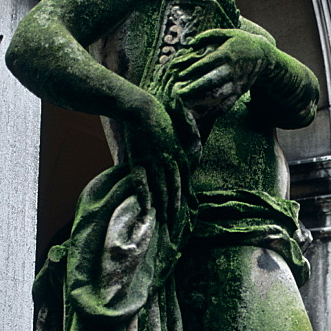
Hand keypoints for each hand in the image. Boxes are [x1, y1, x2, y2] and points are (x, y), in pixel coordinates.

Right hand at [122, 94, 187, 216]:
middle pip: (175, 188)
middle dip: (176, 206)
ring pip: (161, 188)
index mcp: (179, 154)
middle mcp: (170, 160)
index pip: (186, 180)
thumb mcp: (170, 136)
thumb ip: (172, 151)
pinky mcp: (140, 160)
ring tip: (165, 221)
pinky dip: (144, 195)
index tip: (190, 209)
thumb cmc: (155, 119)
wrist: (141, 107)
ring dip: (163, 206)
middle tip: (176, 222)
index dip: (187, 195)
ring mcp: (155, 161)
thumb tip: (172, 161)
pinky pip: (142, 181)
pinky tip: (147, 208)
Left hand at [166, 29, 273, 117]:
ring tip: (188, 106)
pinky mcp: (239, 92)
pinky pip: (227, 105)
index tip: (180, 75)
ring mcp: (236, 83)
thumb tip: (189, 43)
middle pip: (212, 80)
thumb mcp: (227, 33)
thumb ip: (208, 35)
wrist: (263, 55)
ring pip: (218, 94)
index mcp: (227, 54)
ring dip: (202, 101)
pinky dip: (215, 112)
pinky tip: (203, 117)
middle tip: (179, 93)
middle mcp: (232, 70)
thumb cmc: (241, 41)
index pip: (207, 62)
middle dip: (195, 87)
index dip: (193, 69)